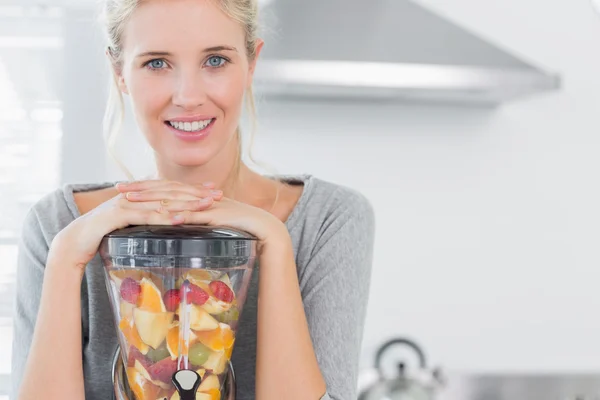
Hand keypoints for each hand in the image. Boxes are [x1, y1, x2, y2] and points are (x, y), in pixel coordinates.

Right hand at [51, 180, 221, 274]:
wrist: (74, 241)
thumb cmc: (103, 236)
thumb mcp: (130, 226)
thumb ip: (146, 221)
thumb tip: (167, 224)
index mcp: (139, 196)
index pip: (171, 189)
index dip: (192, 189)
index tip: (213, 190)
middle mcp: (134, 195)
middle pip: (171, 192)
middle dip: (196, 194)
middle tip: (218, 196)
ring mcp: (126, 203)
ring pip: (162, 202)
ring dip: (186, 204)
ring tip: (207, 205)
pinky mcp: (117, 215)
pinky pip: (145, 216)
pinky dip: (164, 217)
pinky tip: (180, 219)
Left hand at [118, 180, 288, 249]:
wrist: (267, 230)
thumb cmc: (241, 229)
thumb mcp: (214, 224)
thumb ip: (197, 222)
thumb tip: (177, 226)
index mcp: (199, 197)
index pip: (168, 188)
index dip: (146, 187)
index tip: (124, 188)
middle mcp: (202, 196)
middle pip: (168, 189)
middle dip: (142, 189)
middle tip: (118, 189)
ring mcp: (211, 205)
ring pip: (178, 200)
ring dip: (154, 200)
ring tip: (132, 202)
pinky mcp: (221, 216)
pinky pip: (198, 216)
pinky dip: (182, 216)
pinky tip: (164, 218)